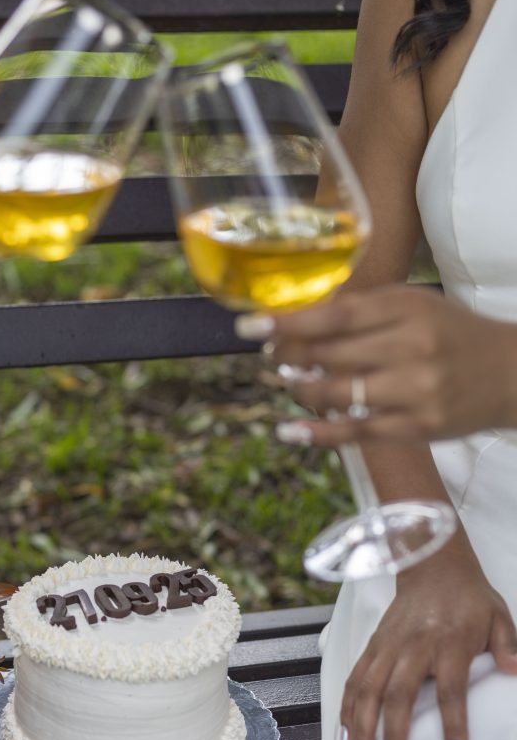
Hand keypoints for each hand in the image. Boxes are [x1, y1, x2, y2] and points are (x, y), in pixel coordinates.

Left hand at [242, 287, 516, 444]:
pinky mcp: (417, 427)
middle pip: (331, 354)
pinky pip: (357, 431)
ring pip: (339, 393)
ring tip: (288, 383)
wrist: (511, 373)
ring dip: (301, 390)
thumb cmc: (451, 334)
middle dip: (289, 356)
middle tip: (271, 356)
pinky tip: (289, 431)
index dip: (286, 322)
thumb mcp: (414, 306)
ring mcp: (415, 390)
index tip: (249, 326)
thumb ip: (363, 310)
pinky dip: (318, 432)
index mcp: (407, 309)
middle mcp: (411, 347)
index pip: (334, 315)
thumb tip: (297, 319)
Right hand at [342, 549, 516, 739]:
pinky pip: (354, 680)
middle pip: (398, 698)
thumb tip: (516, 673)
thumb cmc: (468, 597)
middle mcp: (413, 647)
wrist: (430, 564)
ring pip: (368, 692)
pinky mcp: (372, 646)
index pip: (451, 693)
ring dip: (361, 730)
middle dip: (391, 739)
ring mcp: (387, 647)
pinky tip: (346, 737)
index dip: (453, 729)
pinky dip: (346, 709)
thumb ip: (507, 646)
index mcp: (449, 643)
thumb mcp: (499, 616)